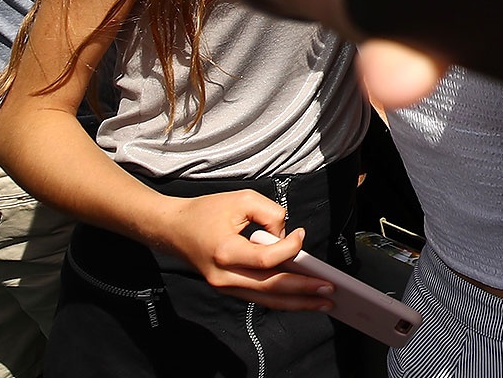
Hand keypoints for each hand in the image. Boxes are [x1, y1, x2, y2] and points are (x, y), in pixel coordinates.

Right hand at [153, 191, 332, 309]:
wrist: (171, 228)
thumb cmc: (207, 211)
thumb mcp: (242, 200)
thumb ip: (271, 214)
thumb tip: (288, 236)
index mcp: (224, 251)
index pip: (266, 259)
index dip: (289, 248)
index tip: (300, 234)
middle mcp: (223, 275)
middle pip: (270, 288)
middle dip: (303, 290)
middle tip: (330, 289)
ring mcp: (223, 286)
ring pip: (265, 299)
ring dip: (297, 302)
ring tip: (323, 302)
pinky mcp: (227, 288)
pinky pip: (257, 296)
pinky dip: (281, 299)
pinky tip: (302, 300)